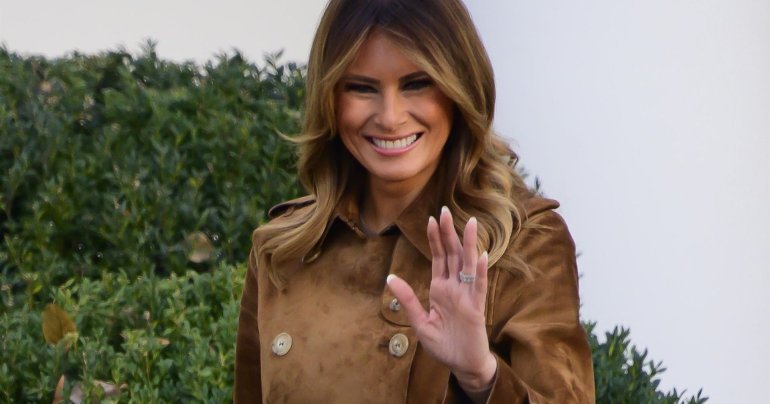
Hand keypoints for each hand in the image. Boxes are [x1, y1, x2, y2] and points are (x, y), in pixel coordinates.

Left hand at [386, 207, 496, 391]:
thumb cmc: (443, 345)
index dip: (436, 239)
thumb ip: (408, 300)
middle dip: (448, 233)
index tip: (432, 219)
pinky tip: (480, 254)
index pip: (439, 258)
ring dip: (468, 244)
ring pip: (468, 264)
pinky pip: (479, 286)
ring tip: (469, 222)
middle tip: (444, 210)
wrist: (462, 365)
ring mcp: (467, 296)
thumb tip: (390, 277)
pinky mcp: (477, 308)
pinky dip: (480, 270)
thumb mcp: (420, 322)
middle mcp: (455, 288)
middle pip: (453, 255)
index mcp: (441, 289)